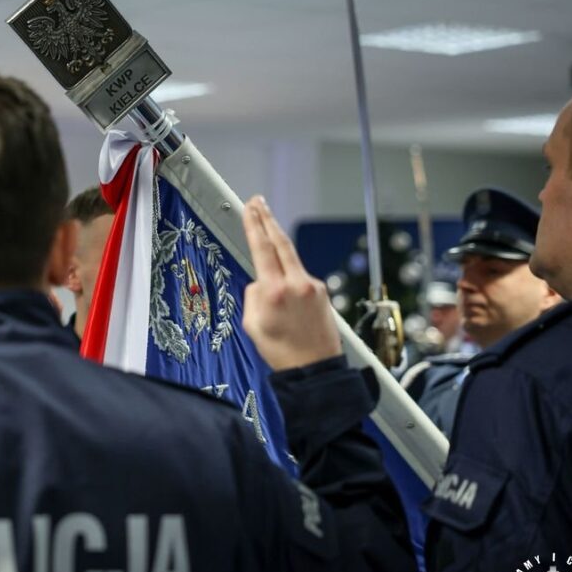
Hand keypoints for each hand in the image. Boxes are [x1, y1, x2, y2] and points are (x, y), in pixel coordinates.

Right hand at [241, 195, 341, 370]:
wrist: (316, 371)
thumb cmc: (282, 353)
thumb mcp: (252, 326)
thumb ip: (253, 297)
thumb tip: (260, 282)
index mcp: (275, 291)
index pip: (262, 249)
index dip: (254, 225)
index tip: (250, 208)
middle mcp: (297, 283)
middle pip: (281, 242)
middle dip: (267, 219)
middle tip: (258, 201)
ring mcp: (312, 286)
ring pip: (290, 259)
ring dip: (277, 244)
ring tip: (266, 229)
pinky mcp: (321, 292)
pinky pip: (299, 277)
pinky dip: (288, 275)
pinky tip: (282, 288)